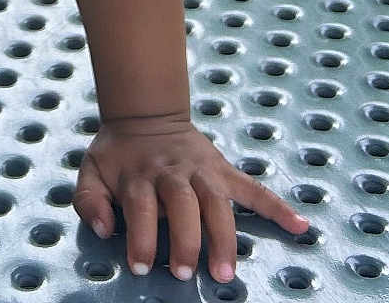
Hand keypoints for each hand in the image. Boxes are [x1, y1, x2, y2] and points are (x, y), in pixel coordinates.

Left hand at [72, 114, 309, 282]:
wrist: (145, 115)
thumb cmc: (118, 154)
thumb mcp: (91, 170)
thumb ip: (89, 201)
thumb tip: (103, 229)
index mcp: (139, 175)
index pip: (140, 207)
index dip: (140, 237)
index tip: (140, 265)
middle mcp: (172, 173)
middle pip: (182, 204)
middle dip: (185, 239)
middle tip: (184, 273)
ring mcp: (201, 170)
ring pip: (217, 201)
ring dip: (224, 235)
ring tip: (227, 271)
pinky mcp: (222, 170)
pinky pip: (253, 188)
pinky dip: (276, 206)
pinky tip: (299, 226)